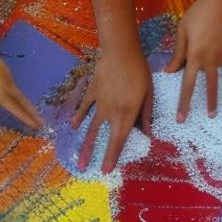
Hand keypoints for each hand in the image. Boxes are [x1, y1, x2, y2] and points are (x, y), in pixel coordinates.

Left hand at [0, 48, 42, 128]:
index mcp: (1, 94)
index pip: (16, 109)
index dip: (26, 119)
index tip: (36, 126)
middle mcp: (8, 88)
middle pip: (23, 103)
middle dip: (32, 114)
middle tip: (42, 123)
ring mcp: (9, 79)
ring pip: (20, 95)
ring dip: (28, 105)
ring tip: (33, 114)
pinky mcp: (7, 74)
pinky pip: (16, 89)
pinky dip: (20, 97)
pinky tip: (18, 99)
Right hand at [72, 45, 152, 172]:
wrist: (120, 52)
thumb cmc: (139, 71)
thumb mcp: (148, 93)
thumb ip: (146, 114)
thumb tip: (148, 133)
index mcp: (127, 113)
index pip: (119, 140)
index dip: (112, 156)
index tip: (106, 170)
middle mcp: (110, 112)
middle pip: (101, 138)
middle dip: (94, 155)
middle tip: (86, 169)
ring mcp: (98, 104)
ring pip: (90, 127)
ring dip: (84, 144)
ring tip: (79, 158)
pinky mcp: (92, 93)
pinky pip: (84, 108)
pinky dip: (78, 117)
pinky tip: (73, 126)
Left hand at [165, 0, 221, 122]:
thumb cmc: (198, 14)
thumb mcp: (182, 32)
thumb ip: (177, 54)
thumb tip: (169, 72)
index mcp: (194, 56)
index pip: (187, 85)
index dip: (184, 102)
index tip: (180, 117)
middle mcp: (209, 60)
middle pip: (203, 87)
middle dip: (197, 105)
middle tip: (191, 121)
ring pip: (220, 82)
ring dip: (217, 99)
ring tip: (214, 115)